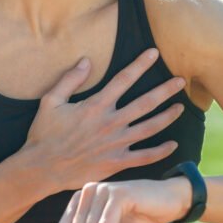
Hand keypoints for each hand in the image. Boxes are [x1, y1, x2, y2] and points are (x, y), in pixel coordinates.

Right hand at [17, 48, 187, 192]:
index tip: (154, 53)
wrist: (41, 168)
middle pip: (145, 102)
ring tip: (181, 107)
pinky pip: (144, 157)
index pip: (124, 79)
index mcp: (96, 106)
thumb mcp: (51, 101)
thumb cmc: (44, 134)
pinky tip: (173, 144)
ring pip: (149, 128)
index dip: (140, 64)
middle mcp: (110, 122)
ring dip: (167, 117)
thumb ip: (70, 80)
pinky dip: (160, 151)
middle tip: (180, 81)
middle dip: (165, 90)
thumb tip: (86, 61)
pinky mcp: (116, 163)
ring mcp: (115, 144)